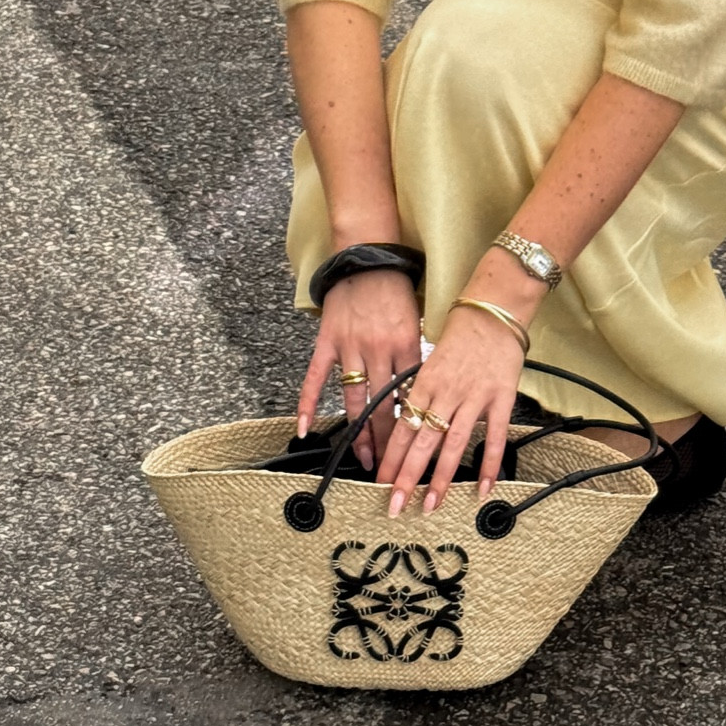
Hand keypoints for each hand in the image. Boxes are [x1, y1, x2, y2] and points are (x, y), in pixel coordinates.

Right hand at [296, 270, 421, 469]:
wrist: (367, 257)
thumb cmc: (396, 289)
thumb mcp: (416, 322)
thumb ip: (415, 356)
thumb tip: (419, 393)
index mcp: (406, 344)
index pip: (410, 395)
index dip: (413, 425)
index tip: (415, 449)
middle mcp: (378, 350)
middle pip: (383, 405)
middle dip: (387, 441)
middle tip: (390, 468)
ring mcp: (350, 348)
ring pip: (355, 399)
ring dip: (359, 433)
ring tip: (364, 458)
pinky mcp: (327, 342)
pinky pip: (316, 379)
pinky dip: (309, 405)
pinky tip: (305, 429)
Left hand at [375, 302, 528, 516]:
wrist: (492, 313)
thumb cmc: (460, 337)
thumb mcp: (430, 363)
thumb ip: (421, 394)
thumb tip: (407, 427)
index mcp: (425, 384)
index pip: (403, 428)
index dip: (391, 458)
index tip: (381, 483)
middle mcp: (447, 393)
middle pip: (423, 442)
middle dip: (408, 477)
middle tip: (396, 505)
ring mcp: (474, 397)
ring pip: (454, 444)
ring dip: (442, 479)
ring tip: (431, 504)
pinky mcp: (500, 399)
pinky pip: (494, 436)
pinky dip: (489, 464)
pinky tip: (483, 488)